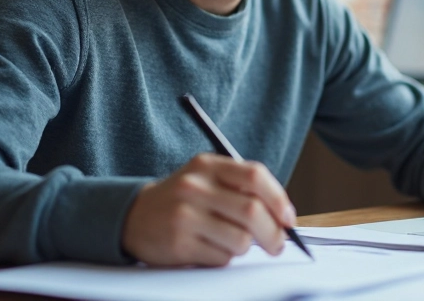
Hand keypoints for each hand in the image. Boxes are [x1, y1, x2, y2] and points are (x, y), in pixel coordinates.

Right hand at [121, 154, 296, 266]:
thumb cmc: (184, 199)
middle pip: (252, 212)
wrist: (135, 216)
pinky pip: (221, 258)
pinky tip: (210, 248)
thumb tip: (283, 216)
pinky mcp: (179, 243)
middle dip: (273, 234)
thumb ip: (242, 188)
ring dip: (245, 248)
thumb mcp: (207, 178)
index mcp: (208, 165)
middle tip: (277, 244)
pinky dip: (224, 258)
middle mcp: (195, 187)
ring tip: (232, 242)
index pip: (255, 176)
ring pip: (240, 240)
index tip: (288, 219)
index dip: (278, 199)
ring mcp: (185, 215)